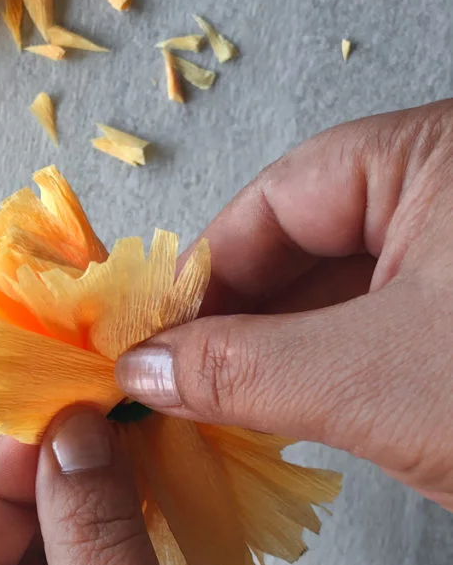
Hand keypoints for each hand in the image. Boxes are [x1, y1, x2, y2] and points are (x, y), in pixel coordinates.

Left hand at [0, 409, 292, 564]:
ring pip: (64, 551)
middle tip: (98, 407)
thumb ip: (92, 550)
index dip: (1, 481)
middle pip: (8, 549)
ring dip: (96, 491)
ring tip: (127, 428)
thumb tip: (70, 434)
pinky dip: (132, 522)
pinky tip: (153, 478)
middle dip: (52, 477)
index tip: (52, 414)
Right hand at [116, 100, 452, 510]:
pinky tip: (286, 406)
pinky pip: (377, 322)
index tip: (151, 337)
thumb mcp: (374, 379)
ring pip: (339, 289)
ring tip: (215, 401)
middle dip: (238, 319)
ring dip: (279, 350)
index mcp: (428, 158)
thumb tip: (143, 369)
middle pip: (303, 241)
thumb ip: (245, 368)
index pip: (278, 199)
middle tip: (174, 379)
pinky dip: (329, 366)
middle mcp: (442, 190)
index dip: (204, 273)